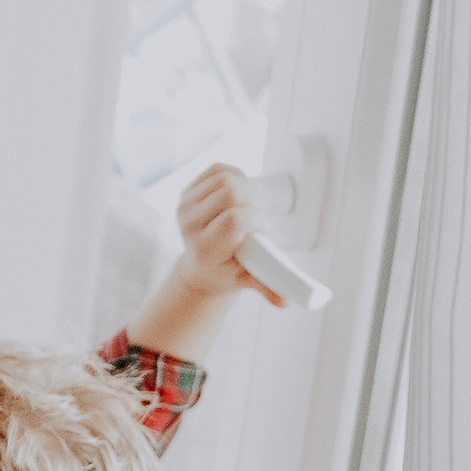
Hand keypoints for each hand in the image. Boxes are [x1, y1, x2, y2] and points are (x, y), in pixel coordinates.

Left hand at [174, 162, 282, 305]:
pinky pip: (218, 169)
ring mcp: (186, 206)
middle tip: (259, 219)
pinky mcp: (188, 191)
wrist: (202, 265)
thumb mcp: (249, 280)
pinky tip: (239, 196)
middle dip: (255, 202)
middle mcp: (189, 225)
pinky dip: (236, 177)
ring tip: (251, 208)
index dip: (257, 220)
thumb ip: (269, 285)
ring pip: (226, 178)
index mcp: (205, 249)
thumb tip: (284, 300)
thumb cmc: (227, 271)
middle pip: (231, 192)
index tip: (263, 231)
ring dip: (247, 189)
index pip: (234, 220)